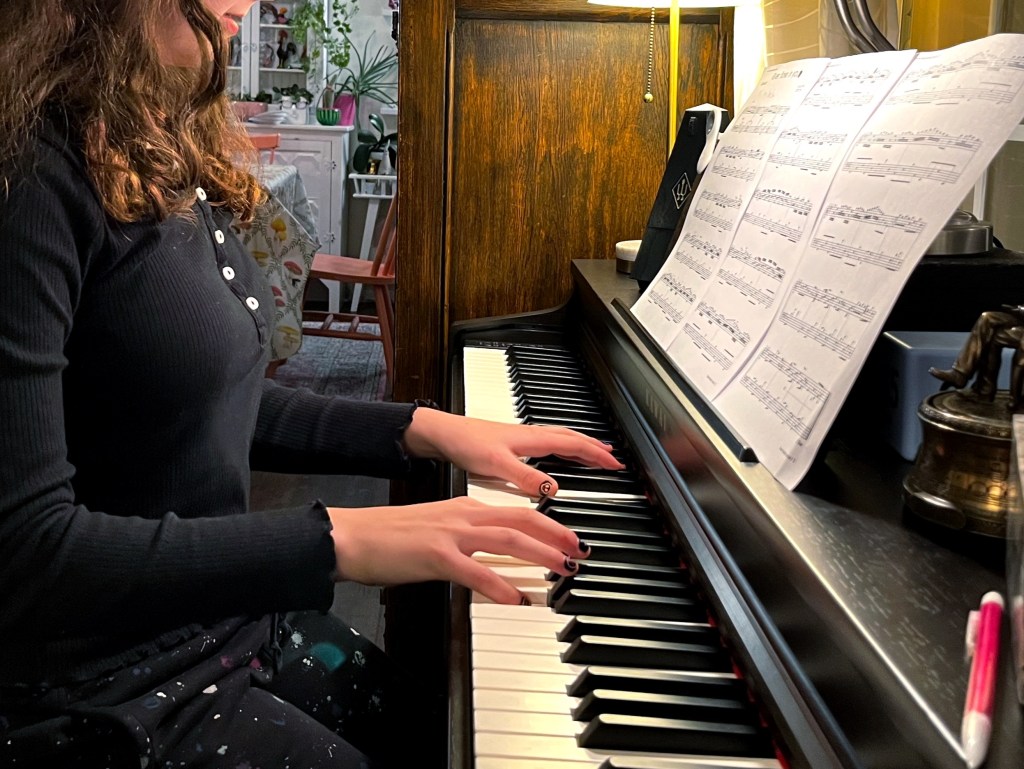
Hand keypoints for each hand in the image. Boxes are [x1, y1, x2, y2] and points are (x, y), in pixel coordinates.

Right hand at [327, 498, 588, 603]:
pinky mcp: (434, 556)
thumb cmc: (389, 538)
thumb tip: (491, 560)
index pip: (516, 512)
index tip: (570, 537)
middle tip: (580, 550)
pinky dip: (499, 585)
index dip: (548, 523)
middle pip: (521, 520)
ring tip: (563, 569)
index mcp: (464, 509)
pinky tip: (517, 598)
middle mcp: (463, 516)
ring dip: (540, 554)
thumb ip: (466, 542)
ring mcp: (450, 535)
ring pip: (507, 540)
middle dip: (556, 534)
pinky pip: (475, 571)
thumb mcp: (436, 531)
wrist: (352, 536)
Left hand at [402, 408, 623, 496]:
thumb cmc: (465, 443)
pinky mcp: (512, 442)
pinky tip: (557, 455)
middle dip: (595, 448)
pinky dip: (562, 447)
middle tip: (614, 458)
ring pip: (560, 437)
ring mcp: (522, 437)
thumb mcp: (496, 464)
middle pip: (572, 438)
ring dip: (580, 445)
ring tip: (594, 453)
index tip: (616, 464)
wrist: (442, 434)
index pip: (573, 445)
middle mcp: (530, 435)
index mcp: (532, 439)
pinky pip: (548, 442)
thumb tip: (554, 488)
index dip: (596, 455)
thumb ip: (526, 477)